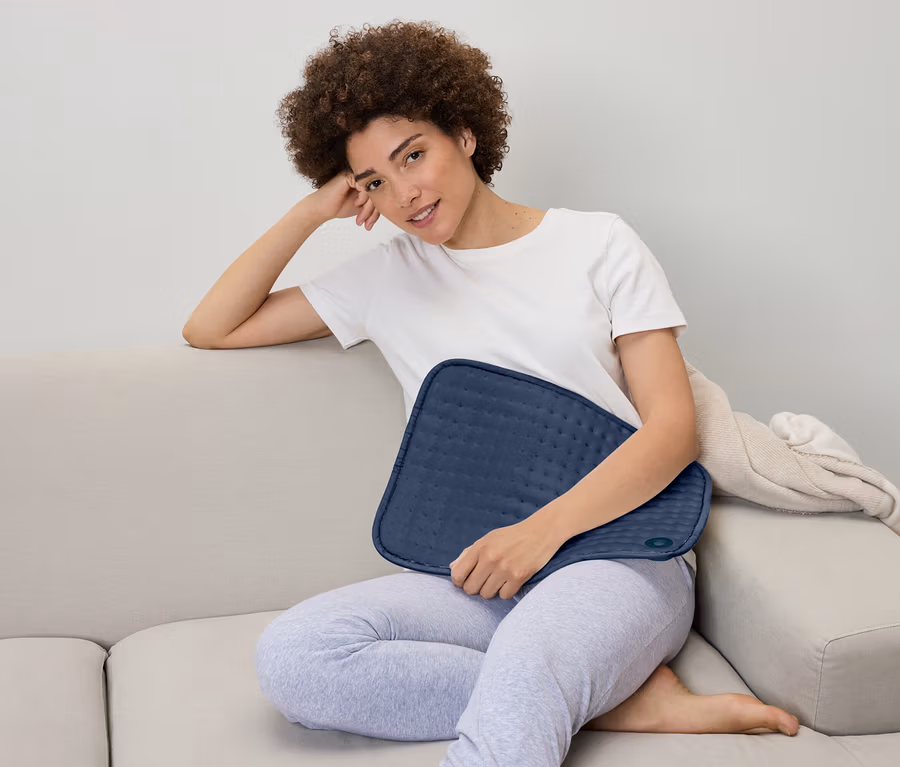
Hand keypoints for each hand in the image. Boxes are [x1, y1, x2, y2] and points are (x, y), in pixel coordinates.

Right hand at [307, 171, 380, 229]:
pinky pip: (365, 186)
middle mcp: (361, 176)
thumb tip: (392, 208)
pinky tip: (356, 204)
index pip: (379, 195)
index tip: (370, 224)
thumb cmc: (339, 207)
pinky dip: (363, 198)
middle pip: (378, 193)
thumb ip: (375, 204)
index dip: (377, 211)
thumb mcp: (362, 208)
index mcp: (365, 182)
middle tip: (366, 224)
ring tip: (360, 219)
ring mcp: (355, 174)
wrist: (322, 208)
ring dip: (368, 208)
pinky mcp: (349, 174)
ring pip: (373, 190)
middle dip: (373, 212)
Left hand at [448, 515, 563, 599]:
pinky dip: (506, 592)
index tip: (466, 580)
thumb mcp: (488, 539)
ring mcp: (504, 569)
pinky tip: (510, 582)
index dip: (459, 581)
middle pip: (471, 589)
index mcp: (480, 548)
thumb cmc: (512, 536)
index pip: (457, 574)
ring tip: (499, 579)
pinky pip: (504, 596)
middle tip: (484, 581)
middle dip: (476, 587)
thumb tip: (453, 568)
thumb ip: (468, 553)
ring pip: (486, 595)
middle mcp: (490, 558)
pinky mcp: (519, 577)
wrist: (541, 532)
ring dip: (491, 590)